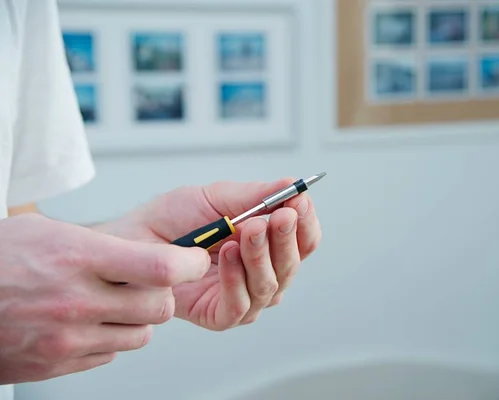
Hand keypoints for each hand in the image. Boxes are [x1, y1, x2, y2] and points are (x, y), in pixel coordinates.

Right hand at [0, 213, 209, 383]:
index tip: (193, 258)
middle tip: (149, 281)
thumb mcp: (47, 231)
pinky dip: (111, 338)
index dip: (188, 262)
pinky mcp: (58, 364)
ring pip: (142, 334)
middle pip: (159, 306)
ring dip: (138, 318)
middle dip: (163, 293)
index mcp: (77, 257)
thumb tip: (151, 249)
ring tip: (112, 301)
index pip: (159, 266)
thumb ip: (101, 243)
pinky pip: (111, 353)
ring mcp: (67, 338)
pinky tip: (89, 321)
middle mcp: (76, 300)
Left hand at [95, 178, 321, 330]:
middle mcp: (261, 272)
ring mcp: (243, 296)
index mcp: (266, 244)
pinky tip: (226, 256)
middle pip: (293, 264)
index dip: (306, 223)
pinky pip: (240, 306)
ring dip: (260, 256)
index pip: (303, 240)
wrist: (131, 239)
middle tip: (276, 217)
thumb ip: (254, 195)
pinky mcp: (219, 315)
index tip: (299, 202)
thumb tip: (292, 184)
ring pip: (271, 286)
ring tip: (245, 231)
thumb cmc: (172, 218)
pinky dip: (236, 280)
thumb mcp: (215, 198)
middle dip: (285, 239)